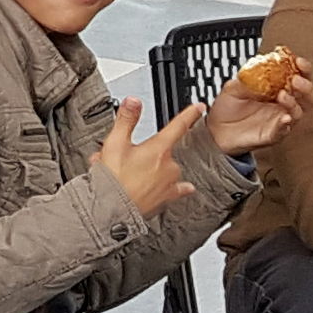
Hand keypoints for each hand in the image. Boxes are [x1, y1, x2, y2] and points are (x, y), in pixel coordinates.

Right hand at [88, 96, 201, 219]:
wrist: (112, 211)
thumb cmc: (114, 180)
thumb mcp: (114, 143)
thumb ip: (126, 120)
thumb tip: (134, 101)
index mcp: (158, 149)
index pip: (178, 126)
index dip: (189, 114)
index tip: (199, 108)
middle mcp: (169, 166)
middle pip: (163, 151)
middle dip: (143, 152)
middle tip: (122, 158)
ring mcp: (170, 183)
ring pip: (162, 169)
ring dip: (146, 169)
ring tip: (125, 175)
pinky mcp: (167, 199)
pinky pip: (174, 189)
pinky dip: (168, 187)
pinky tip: (159, 188)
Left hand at [200, 73, 311, 158]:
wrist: (216, 129)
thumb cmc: (228, 107)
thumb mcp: (234, 86)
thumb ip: (248, 77)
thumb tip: (260, 66)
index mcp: (278, 87)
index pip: (299, 75)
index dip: (303, 68)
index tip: (299, 61)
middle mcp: (284, 104)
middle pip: (310, 96)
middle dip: (307, 86)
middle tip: (295, 80)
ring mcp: (280, 119)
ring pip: (299, 112)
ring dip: (294, 102)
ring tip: (282, 95)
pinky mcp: (273, 134)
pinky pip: (284, 130)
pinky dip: (286, 123)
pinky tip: (284, 118)